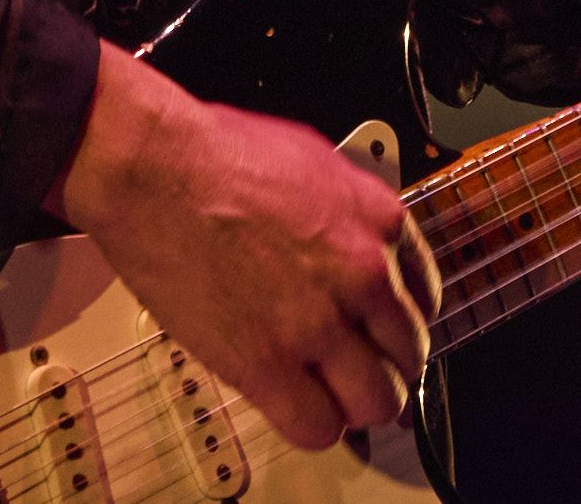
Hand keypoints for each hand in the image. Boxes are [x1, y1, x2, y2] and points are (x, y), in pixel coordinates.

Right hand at [53, 48, 440, 452]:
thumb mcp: (317, 163)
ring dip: (358, 405)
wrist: (155, 168)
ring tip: (335, 397)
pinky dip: (315, 426)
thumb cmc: (217, 154)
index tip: (384, 333)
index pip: (425, 297)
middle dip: (387, 367)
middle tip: (362, 370)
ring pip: (375, 401)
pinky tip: (299, 408)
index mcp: (379, 220)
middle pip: (408, 354)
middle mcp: (363, 273)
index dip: (400, 321)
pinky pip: (318, 426)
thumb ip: (350, 214)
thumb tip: (355, 242)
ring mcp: (318, 322)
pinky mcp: (267, 362)